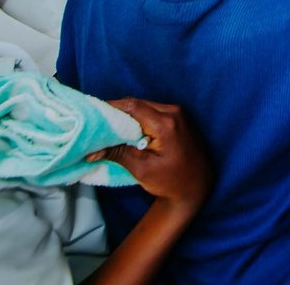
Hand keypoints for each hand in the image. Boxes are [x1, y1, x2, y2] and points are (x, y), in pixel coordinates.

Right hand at [89, 99, 212, 211]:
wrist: (198, 186)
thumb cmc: (171, 181)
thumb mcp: (142, 169)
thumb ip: (117, 154)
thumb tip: (90, 150)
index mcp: (166, 124)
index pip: (132, 107)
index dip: (109, 108)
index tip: (91, 113)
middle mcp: (173, 112)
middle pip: (137, 104)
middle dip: (115, 112)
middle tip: (95, 122)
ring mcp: (177, 113)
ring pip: (144, 106)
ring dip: (126, 115)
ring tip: (106, 127)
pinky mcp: (177, 118)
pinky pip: (152, 111)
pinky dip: (137, 118)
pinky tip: (125, 129)